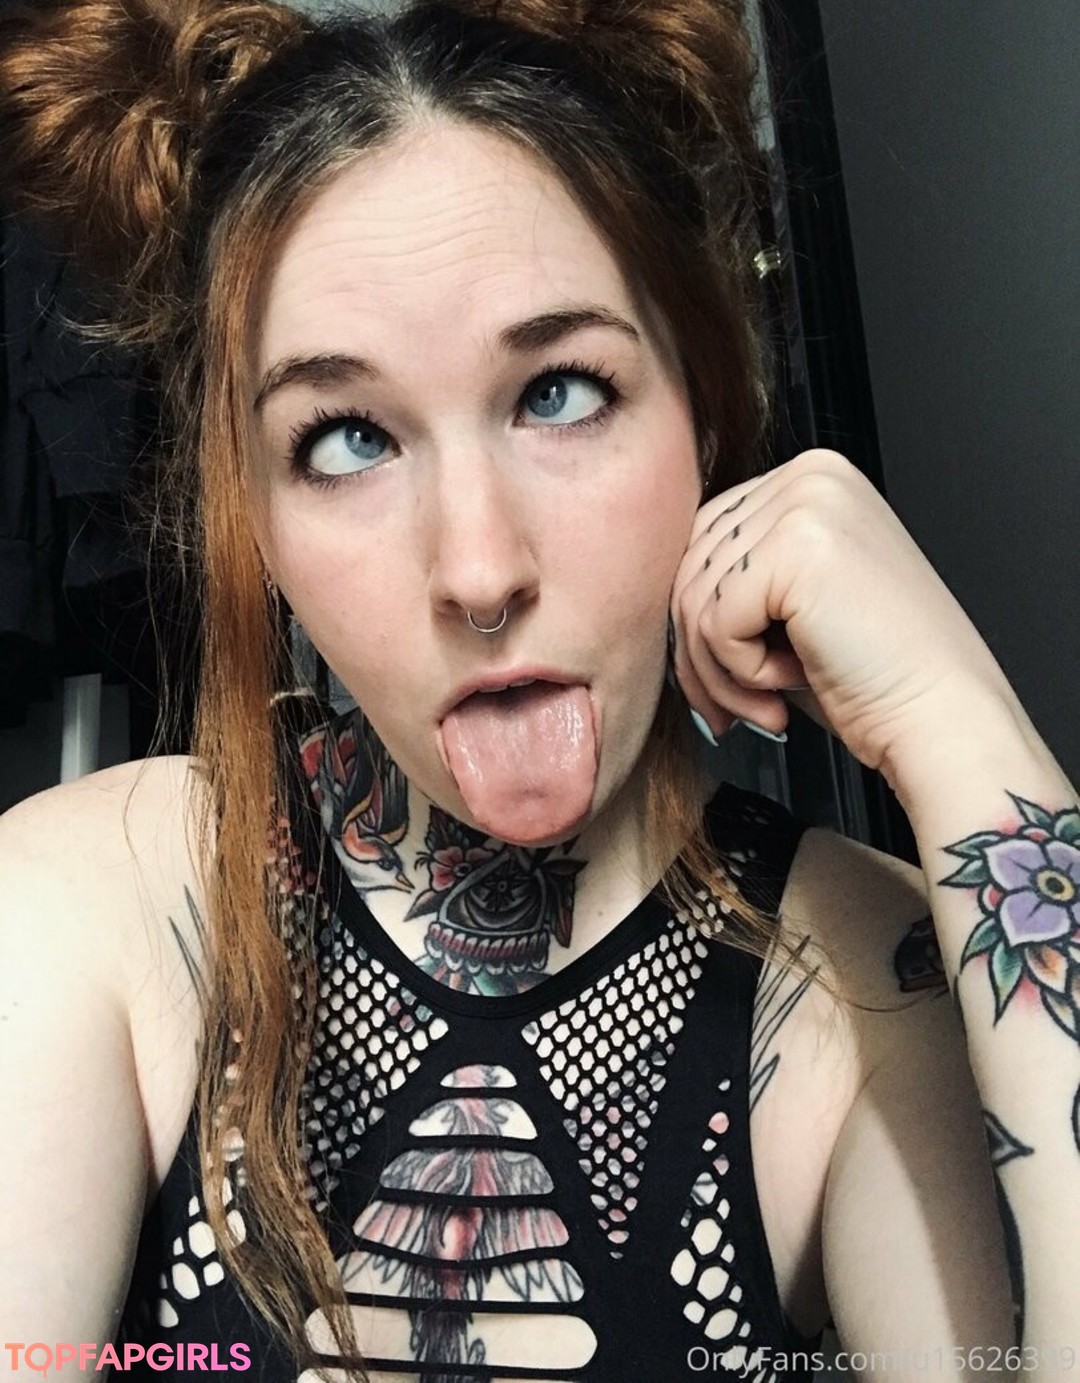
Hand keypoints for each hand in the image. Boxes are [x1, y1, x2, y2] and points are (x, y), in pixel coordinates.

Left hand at [670, 449, 1015, 788]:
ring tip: (766, 702)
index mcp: (813, 477)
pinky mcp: (797, 549)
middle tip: (737, 706)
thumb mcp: (792, 603)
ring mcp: (806, 504)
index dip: (700, 619)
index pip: (703, 538)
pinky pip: (713, 620)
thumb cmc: (873, 675)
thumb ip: (736, 574)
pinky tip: (789, 684)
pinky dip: (738, 671)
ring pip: (693, 596)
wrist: (940, 717)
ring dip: (717, 671)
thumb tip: (656, 593)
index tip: (726, 678)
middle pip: (689, 563)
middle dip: (699, 652)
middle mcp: (811, 474)